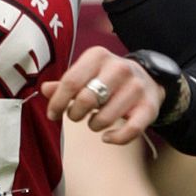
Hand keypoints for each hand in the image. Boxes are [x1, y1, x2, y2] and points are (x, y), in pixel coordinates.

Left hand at [41, 48, 164, 143]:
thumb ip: (65, 83)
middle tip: (75, 116)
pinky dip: (115, 138)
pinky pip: (130, 130)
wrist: (148, 78)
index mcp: (98, 56)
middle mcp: (119, 68)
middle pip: (86, 99)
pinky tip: (107, 137)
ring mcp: (136, 87)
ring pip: (105, 118)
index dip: (57, 102)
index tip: (52, 114)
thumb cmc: (107, 79)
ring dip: (94, 125)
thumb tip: (45, 90)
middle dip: (75, 114)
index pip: (70, 82)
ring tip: (94, 121)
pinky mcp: (149, 106)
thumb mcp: (86, 74)